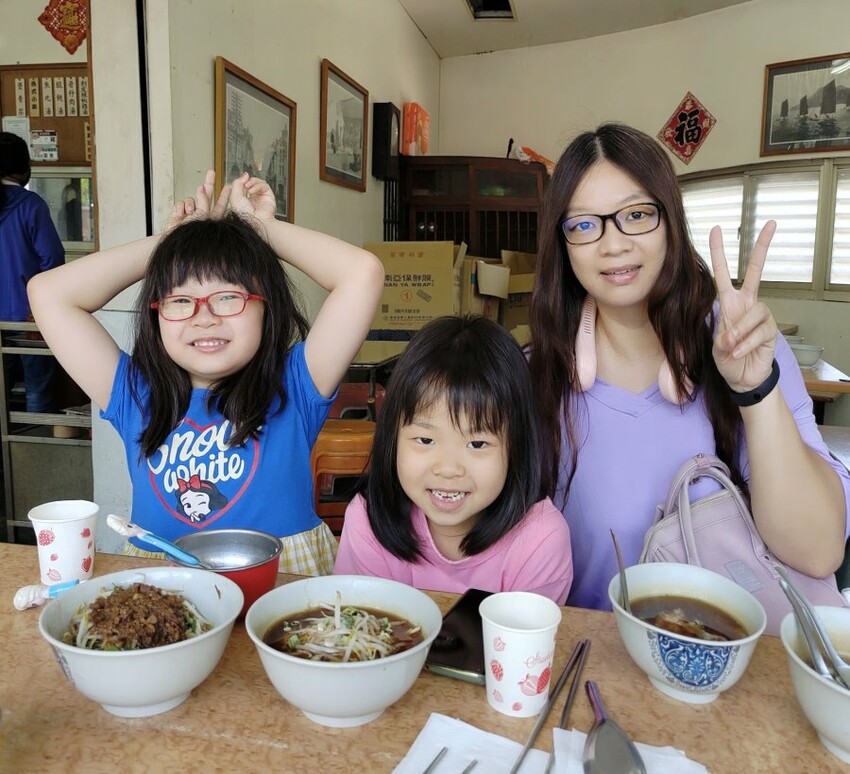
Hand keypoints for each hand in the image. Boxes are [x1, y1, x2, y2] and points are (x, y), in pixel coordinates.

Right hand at [163, 170, 229, 231]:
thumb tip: (203, 189)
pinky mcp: (178, 213)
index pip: (220, 205)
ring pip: (191, 199)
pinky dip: (180, 208)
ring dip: (190, 203)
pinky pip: (180, 204)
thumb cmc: (191, 236)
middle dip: (208, 184)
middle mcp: (201, 215)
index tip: (228, 187)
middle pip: (206, 197)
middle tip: (211, 173)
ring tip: (190, 211)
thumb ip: (204, 203)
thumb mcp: (202, 218)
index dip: (224, 196)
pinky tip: (181, 215)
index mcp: (211, 219)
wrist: (175, 241)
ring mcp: (190, 214)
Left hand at [229, 172, 276, 220]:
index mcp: (242, 201)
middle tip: (244, 184)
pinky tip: (253, 191)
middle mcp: (252, 199)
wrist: (255, 221)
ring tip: (248, 188)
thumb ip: (237, 183)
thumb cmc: (244, 214)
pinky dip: (257, 186)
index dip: (240, 182)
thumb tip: (245, 174)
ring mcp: (261, 197)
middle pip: (250, 183)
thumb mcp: (234, 197)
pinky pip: (264, 185)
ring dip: (252, 182)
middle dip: (246, 181)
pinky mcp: (268, 196)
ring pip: (257, 182)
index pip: (242, 186)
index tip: (239, 180)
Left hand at [709, 220, 777, 391]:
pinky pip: (759, 332)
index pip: (722, 274)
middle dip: (761, 248)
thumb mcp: (715, 346)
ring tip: (730, 347)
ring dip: (739, 332)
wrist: (742, 378)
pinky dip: (746, 344)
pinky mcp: (770, 329)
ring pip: (754, 313)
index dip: (719, 253)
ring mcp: (760, 315)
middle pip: (755, 272)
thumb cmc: (727, 358)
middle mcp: (746, 304)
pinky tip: (739, 352)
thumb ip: (722, 336)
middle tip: (770, 225)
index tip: (716, 229)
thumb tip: (730, 336)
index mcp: (729, 302)